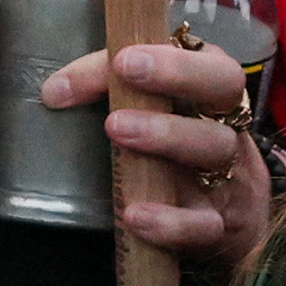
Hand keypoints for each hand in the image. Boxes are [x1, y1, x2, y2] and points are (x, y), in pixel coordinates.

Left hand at [39, 35, 272, 255]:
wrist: (229, 231)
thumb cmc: (176, 158)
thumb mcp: (153, 118)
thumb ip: (112, 92)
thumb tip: (55, 91)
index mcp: (210, 87)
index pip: (200, 54)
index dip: (169, 54)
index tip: (121, 59)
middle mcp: (227, 121)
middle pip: (226, 82)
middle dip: (176, 73)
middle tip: (125, 72)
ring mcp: (231, 173)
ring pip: (216, 145)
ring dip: (166, 135)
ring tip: (117, 131)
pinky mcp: (221, 225)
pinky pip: (204, 224)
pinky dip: (170, 220)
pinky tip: (134, 214)